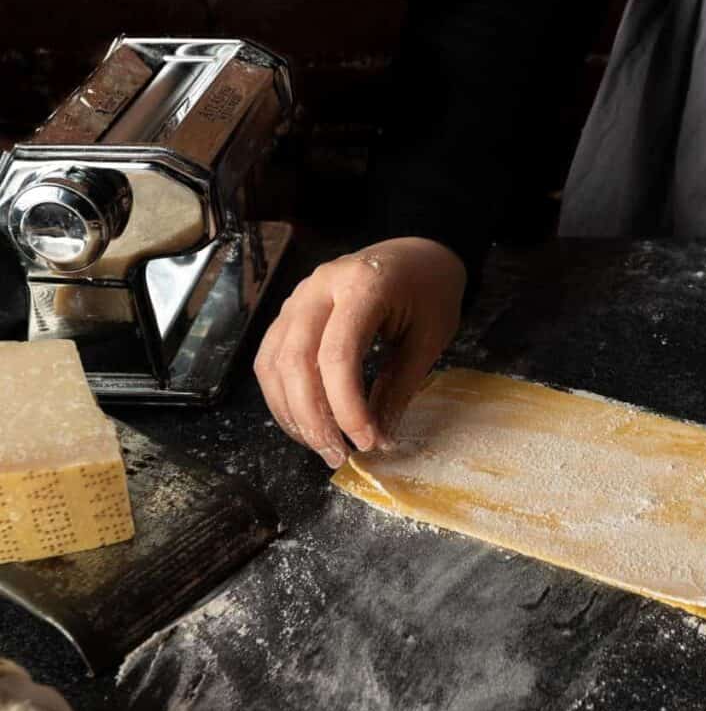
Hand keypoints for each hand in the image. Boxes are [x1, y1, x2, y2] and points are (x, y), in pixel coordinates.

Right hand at [254, 237, 466, 467]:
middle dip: (313, 419)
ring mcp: (298, 296)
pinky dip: (282, 396)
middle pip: (296, 362)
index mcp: (362, 285)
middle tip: (338, 456)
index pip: (338, 355)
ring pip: (274, 364)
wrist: (416, 254)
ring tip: (323, 446)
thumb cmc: (429, 290)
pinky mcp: (289, 311)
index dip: (347, 407)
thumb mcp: (430, 336)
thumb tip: (377, 439)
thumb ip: (400, 386)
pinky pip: (270, 358)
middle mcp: (319, 287)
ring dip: (292, 414)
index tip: (367, 442)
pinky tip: (306, 422)